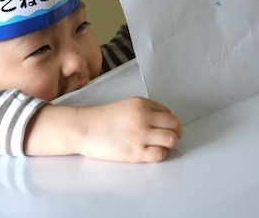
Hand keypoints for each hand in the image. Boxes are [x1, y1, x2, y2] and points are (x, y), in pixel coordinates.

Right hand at [24, 97, 182, 162]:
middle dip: (175, 132)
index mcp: (141, 104)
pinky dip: (160, 154)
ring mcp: (140, 135)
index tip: (163, 127)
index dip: (169, 122)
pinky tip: (151, 152)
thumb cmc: (101, 119)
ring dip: (170, 144)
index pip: (168, 112)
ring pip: (172, 139)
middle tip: (169, 138)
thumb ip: (144, 111)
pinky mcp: (136, 152)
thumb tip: (162, 123)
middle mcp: (143, 117)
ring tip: (160, 146)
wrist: (83, 128)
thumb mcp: (125, 106)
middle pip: (175, 125)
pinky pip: (161, 154)